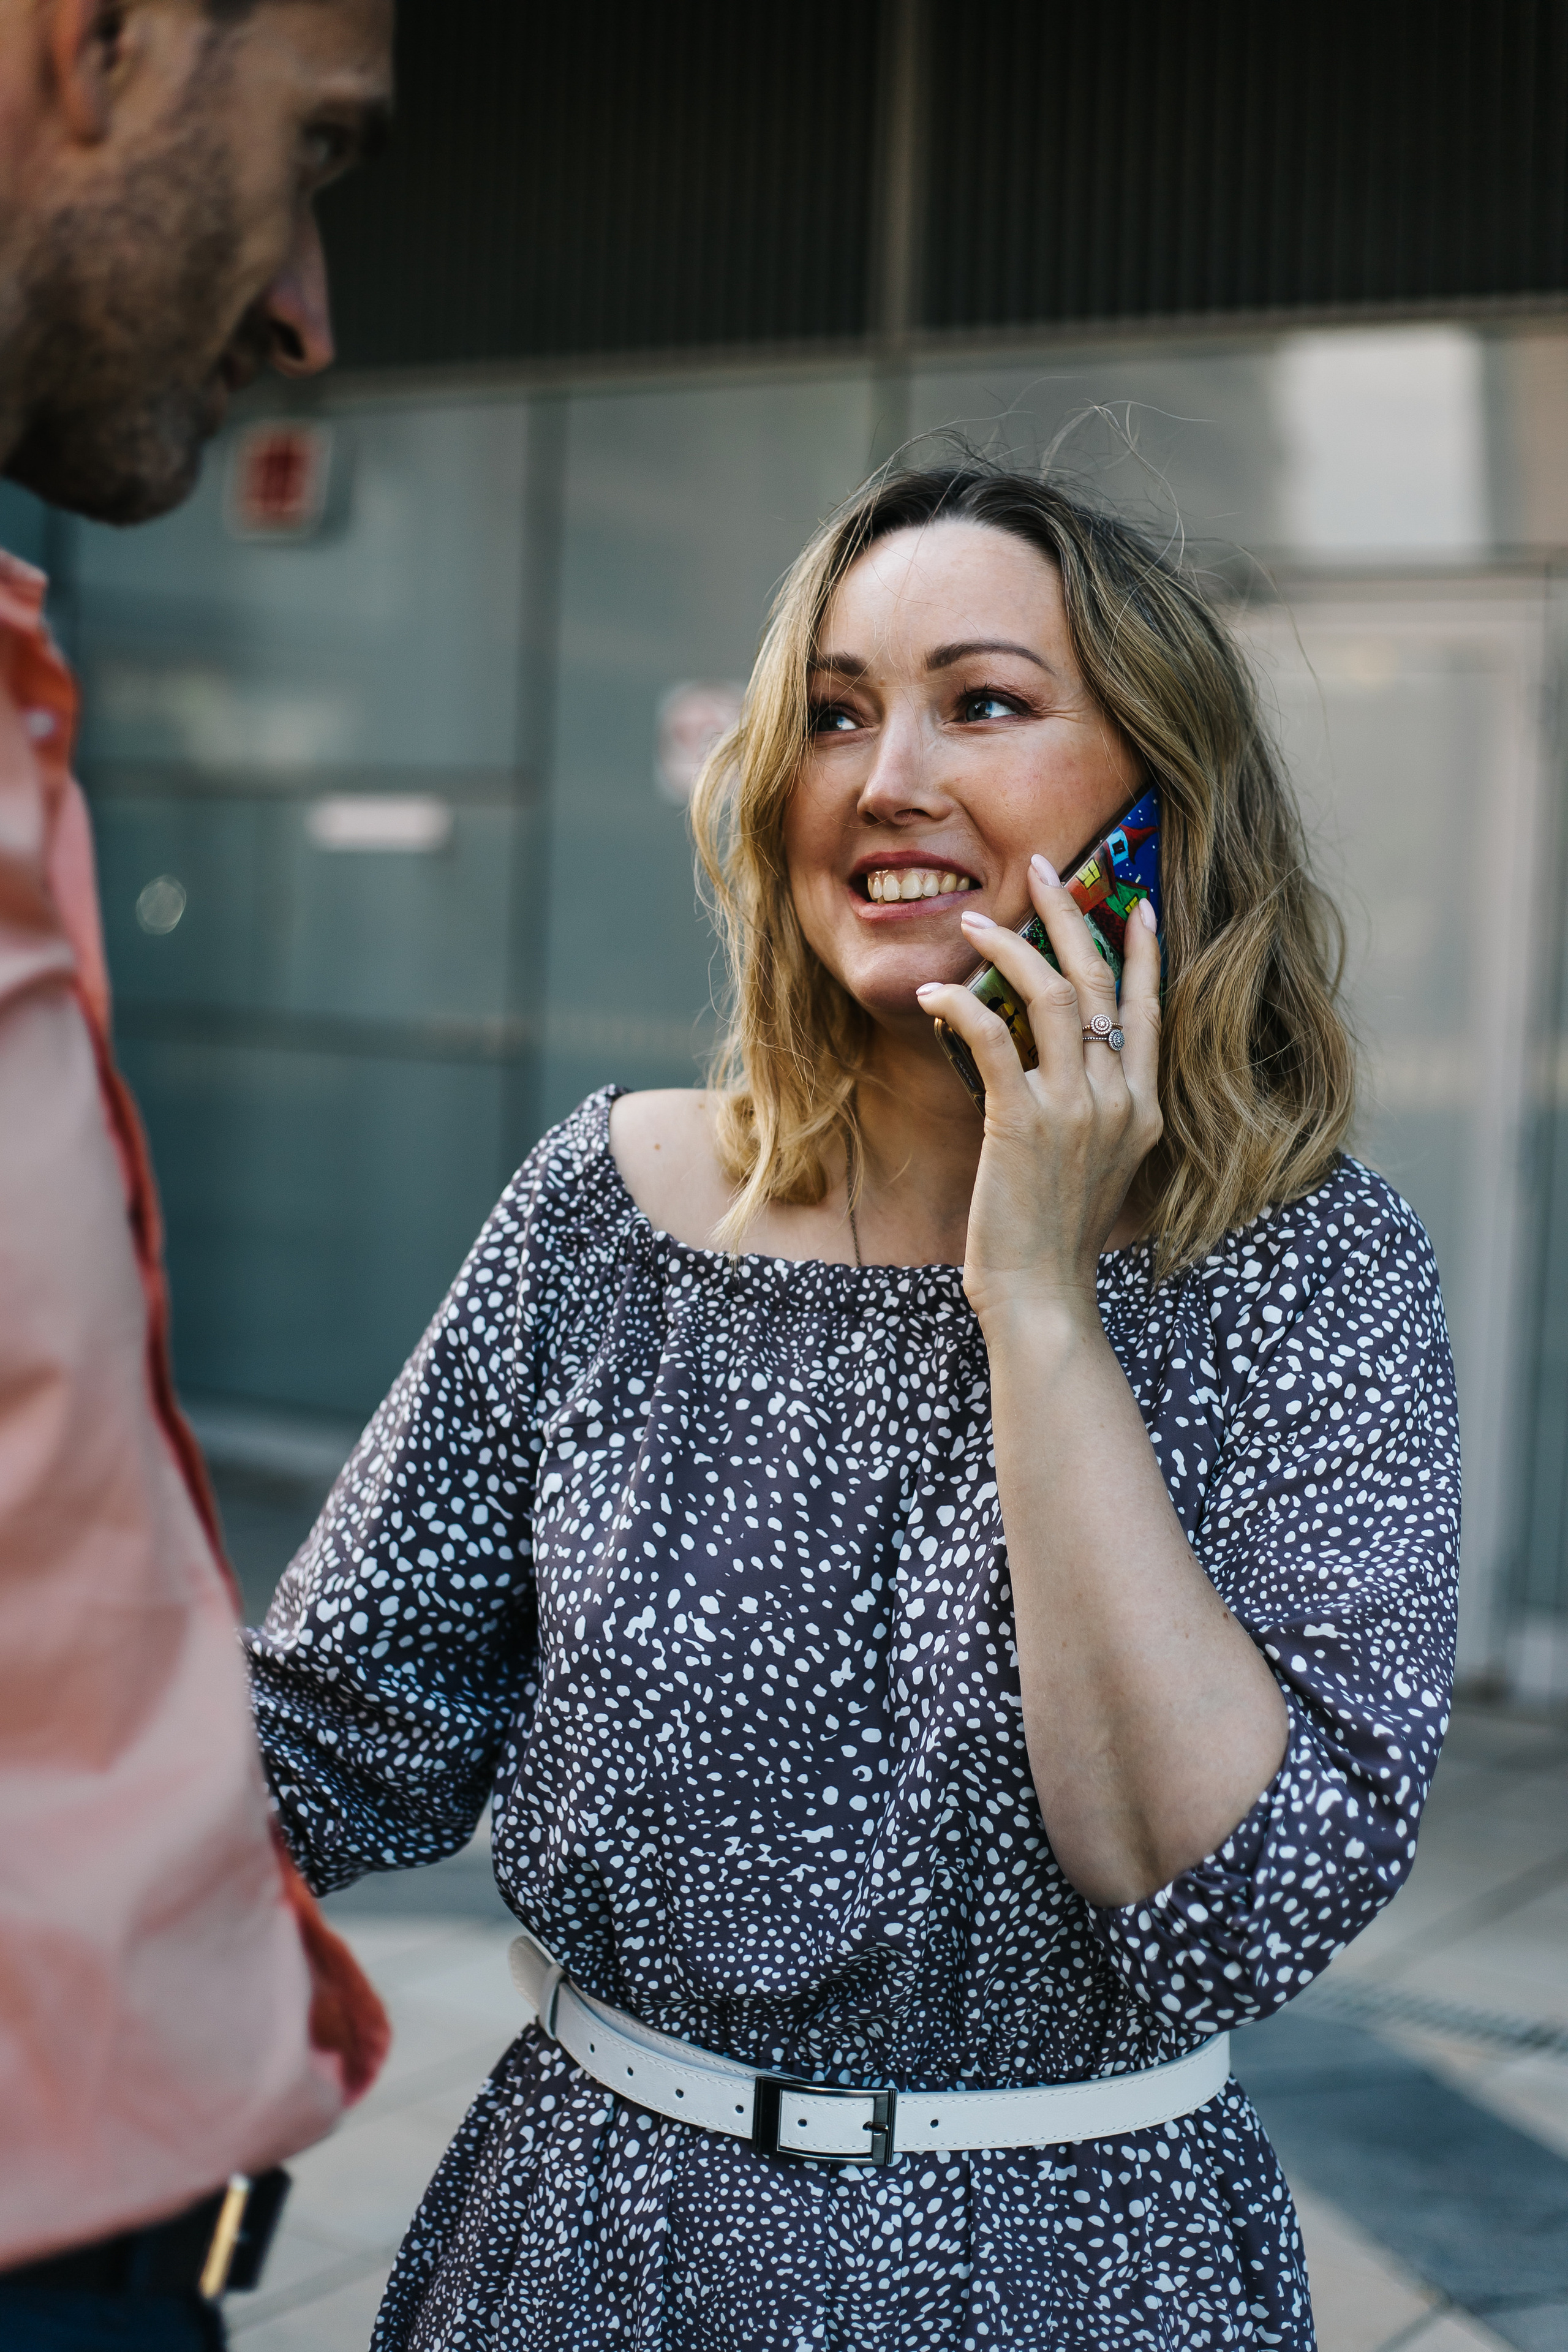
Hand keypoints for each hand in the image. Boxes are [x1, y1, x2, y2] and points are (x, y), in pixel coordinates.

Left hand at [915, 858, 1161, 1325]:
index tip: (1133, 902)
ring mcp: (1076, 1109)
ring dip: (1010, 947)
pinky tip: (934, 995)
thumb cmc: (1057, 1238)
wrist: (1043, 1296)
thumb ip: (1090, 1113)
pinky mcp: (1023, 1121)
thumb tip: (1053, 1070)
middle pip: (1101, 982)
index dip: (1142, 952)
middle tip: (1040, 869)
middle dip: (1071, 915)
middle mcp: (1118, 1099)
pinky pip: (993, 1038)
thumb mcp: (1094, 1167)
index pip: (1147, 1010)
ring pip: (1053, 994)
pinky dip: (962, 1005)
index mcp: (1142, 1108)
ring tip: (974, 922)